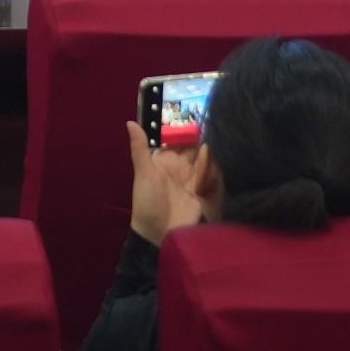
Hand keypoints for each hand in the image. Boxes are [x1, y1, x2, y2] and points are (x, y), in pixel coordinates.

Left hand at [126, 118, 217, 244]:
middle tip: (214, 129)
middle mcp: (182, 166)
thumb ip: (140, 148)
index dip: (188, 128)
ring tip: (216, 147)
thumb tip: (130, 121)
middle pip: (197, 147)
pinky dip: (217, 169)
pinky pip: (214, 176)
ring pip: (207, 160)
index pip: (179, 139)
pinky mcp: (206, 192)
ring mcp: (195, 179)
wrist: (158, 235)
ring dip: (211, 155)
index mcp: (166, 159)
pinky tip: (220, 164)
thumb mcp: (143, 174)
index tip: (200, 115)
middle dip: (204, 139)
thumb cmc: (146, 203)